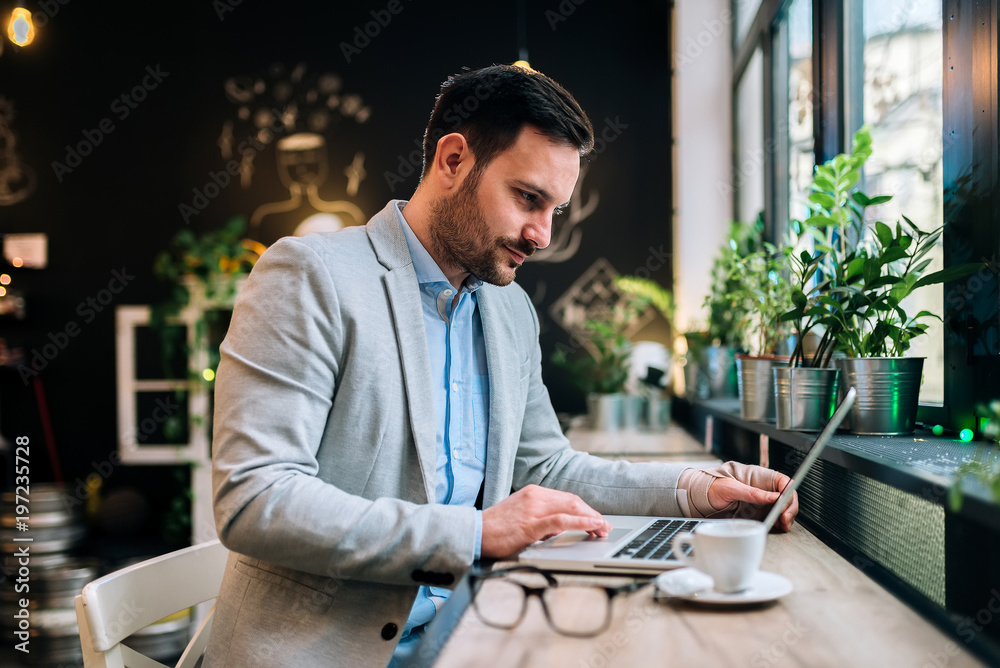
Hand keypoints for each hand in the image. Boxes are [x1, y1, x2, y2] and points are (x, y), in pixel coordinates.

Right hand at [481, 484, 610, 558]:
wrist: (474, 533)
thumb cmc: (496, 528)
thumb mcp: (522, 515)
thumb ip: (541, 517)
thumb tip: (560, 527)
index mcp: (533, 492)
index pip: (567, 498)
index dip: (586, 509)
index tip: (597, 520)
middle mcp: (535, 496)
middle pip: (573, 501)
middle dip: (592, 514)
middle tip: (605, 527)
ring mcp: (533, 509)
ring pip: (571, 508)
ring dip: (591, 519)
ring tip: (603, 529)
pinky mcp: (530, 525)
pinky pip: (561, 521)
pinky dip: (580, 523)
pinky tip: (591, 527)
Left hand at [707, 472, 797, 531]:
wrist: (703, 496)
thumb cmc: (714, 486)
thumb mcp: (731, 488)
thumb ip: (752, 492)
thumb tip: (773, 496)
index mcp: (759, 478)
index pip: (783, 481)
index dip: (788, 493)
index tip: (784, 505)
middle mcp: (763, 488)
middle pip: (787, 495)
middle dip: (789, 507)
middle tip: (784, 518)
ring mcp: (762, 500)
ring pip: (784, 506)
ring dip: (787, 516)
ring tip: (783, 524)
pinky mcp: (759, 511)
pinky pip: (775, 515)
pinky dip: (780, 521)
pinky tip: (779, 526)